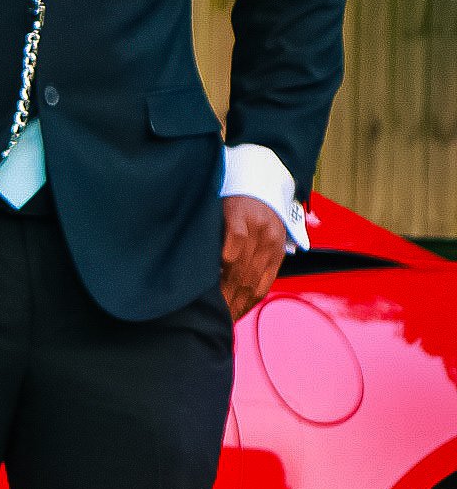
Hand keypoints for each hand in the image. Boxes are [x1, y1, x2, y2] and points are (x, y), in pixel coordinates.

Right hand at [220, 194, 288, 320]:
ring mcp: (257, 228)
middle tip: (216, 317)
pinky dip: (225, 261)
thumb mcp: (262, 233)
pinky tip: (213, 274)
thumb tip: (235, 287)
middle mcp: (270, 240)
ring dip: (225, 288)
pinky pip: (234, 244)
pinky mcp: (241, 216)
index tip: (229, 319)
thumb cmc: (254, 208)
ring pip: (240, 267)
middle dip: (232, 303)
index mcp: (276, 249)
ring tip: (211, 302)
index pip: (260, 287)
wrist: (259, 170)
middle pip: (249, 281)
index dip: (244, 306)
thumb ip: (253, 257)